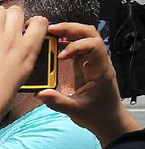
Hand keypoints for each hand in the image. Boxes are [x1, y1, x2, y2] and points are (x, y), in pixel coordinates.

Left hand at [0, 6, 48, 114]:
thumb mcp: (21, 77)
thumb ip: (22, 57)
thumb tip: (19, 49)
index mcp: (27, 51)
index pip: (40, 22)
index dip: (31, 22)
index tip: (24, 27)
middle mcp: (11, 41)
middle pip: (15, 11)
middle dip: (10, 17)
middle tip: (2, 28)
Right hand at [34, 22, 133, 142]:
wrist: (108, 120)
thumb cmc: (97, 115)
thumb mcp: (76, 111)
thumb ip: (57, 102)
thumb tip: (39, 93)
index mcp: (100, 71)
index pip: (93, 46)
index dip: (76, 46)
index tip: (60, 57)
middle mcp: (99, 62)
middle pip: (89, 34)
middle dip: (70, 29)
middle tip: (50, 30)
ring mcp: (93, 61)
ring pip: (85, 36)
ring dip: (67, 32)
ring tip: (49, 34)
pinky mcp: (86, 64)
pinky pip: (77, 46)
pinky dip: (65, 42)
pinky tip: (52, 45)